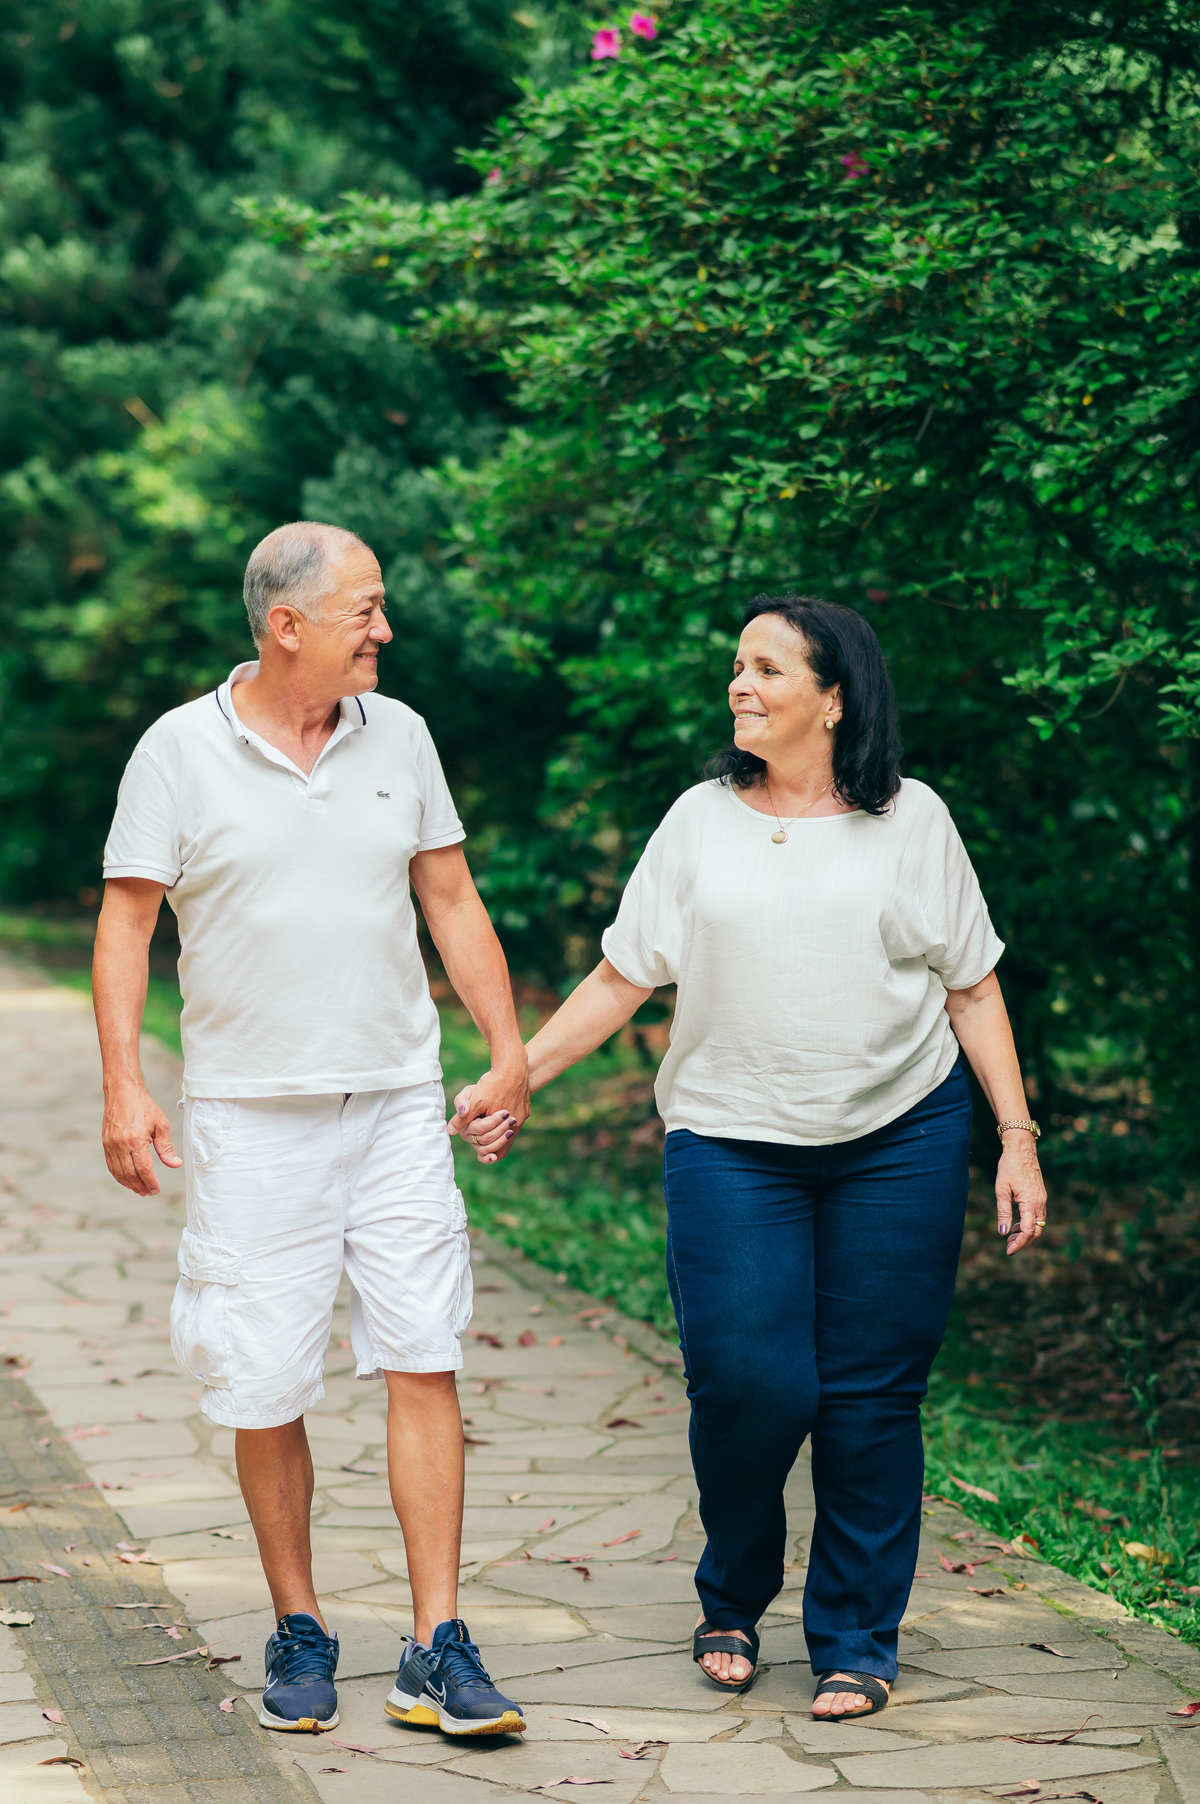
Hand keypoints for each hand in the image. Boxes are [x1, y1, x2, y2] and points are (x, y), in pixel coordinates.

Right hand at [102, 1083, 182, 1195]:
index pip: (144, 1169)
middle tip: (149, 1193)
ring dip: (129, 1184)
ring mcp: (110, 1145)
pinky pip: (111, 1166)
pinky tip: (127, 1180)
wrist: (122, 1091)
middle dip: (141, 1186)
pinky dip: (119, 1176)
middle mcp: (120, 1144)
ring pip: (119, 1172)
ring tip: (140, 1190)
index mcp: (135, 1139)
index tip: (157, 1190)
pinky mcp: (105, 1143)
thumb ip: (166, 1147)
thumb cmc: (143, 1105)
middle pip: (130, 1174)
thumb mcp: (161, 1124)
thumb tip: (175, 1164)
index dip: (151, 1182)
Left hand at [448, 1060, 530, 1163]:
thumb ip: (463, 1117)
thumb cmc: (493, 1083)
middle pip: (502, 1144)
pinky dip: (503, 1123)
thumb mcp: (475, 1100)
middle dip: (488, 1143)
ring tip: (484, 1130)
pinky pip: (514, 1121)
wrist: (513, 1065)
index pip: (495, 1150)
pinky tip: (495, 1115)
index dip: (483, 1150)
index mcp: (506, 1125)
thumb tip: (451, 1131)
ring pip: (509, 1134)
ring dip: (496, 1133)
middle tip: (476, 1138)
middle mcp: (517, 1123)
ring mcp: (523, 1115)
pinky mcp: (525, 1107)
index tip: (475, 1146)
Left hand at [996, 1131, 1046, 1255]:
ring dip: (1026, 1234)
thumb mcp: (1001, 1190)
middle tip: (1008, 1247)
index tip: (1008, 1251)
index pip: (1028, 1232)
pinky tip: (1017, 1223)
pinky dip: (1029, 1224)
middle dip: (1023, 1242)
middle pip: (1036, 1232)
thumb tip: (1003, 1233)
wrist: (1021, 1149)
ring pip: (1038, 1225)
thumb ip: (1003, 1212)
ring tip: (1010, 1236)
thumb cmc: (1009, 1167)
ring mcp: (1042, 1199)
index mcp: (1031, 1203)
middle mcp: (1040, 1203)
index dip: (1019, 1244)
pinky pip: (1038, 1216)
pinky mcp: (1040, 1196)